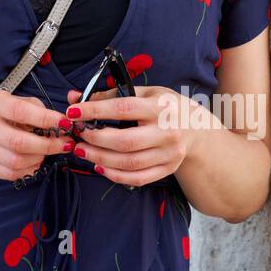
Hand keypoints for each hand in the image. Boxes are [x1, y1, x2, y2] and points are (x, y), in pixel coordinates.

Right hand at [0, 90, 76, 182]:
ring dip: (40, 158)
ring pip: (17, 162)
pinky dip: (28, 170)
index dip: (46, 119)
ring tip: (48, 152)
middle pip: (20, 143)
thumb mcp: (7, 99)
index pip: (22, 112)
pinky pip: (10, 174)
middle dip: (49, 146)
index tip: (65, 123)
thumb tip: (56, 119)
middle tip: (65, 144)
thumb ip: (32, 106)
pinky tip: (35, 161)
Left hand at [62, 84, 202, 186]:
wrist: (197, 127)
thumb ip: (111, 94)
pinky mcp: (167, 169)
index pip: (123, 109)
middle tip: (77, 135)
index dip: (95, 110)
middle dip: (95, 139)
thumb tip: (75, 98)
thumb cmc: (165, 106)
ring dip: (100, 159)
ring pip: (129, 163)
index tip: (72, 111)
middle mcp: (167, 132)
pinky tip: (99, 167)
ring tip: (81, 151)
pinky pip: (138, 178)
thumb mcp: (145, 92)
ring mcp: (169, 154)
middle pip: (125, 141)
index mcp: (160, 107)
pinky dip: (115, 175)